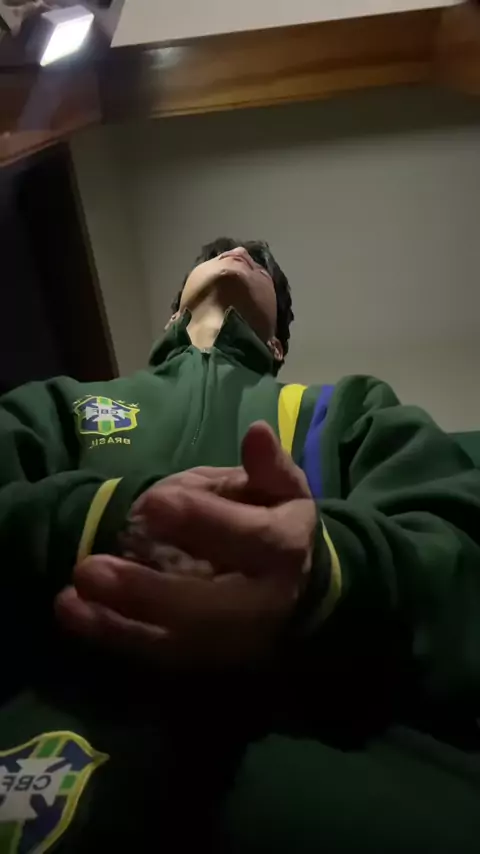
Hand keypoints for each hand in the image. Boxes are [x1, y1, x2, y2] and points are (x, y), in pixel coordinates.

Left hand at [55, 423, 316, 665]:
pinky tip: (75, 614)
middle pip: (207, 606)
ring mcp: (233, 640)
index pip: (250, 539)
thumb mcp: (284, 488)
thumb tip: (256, 431)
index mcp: (284, 549)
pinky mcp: (207, 658)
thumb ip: (268, 464)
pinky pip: (159, 655)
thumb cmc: (278, 524)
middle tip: (90, 569)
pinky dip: (114, 636)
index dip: (204, 521)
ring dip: (118, 621)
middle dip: (146, 591)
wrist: (300, 590)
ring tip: (70, 598)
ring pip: (177, 640)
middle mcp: (263, 603)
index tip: (153, 502)